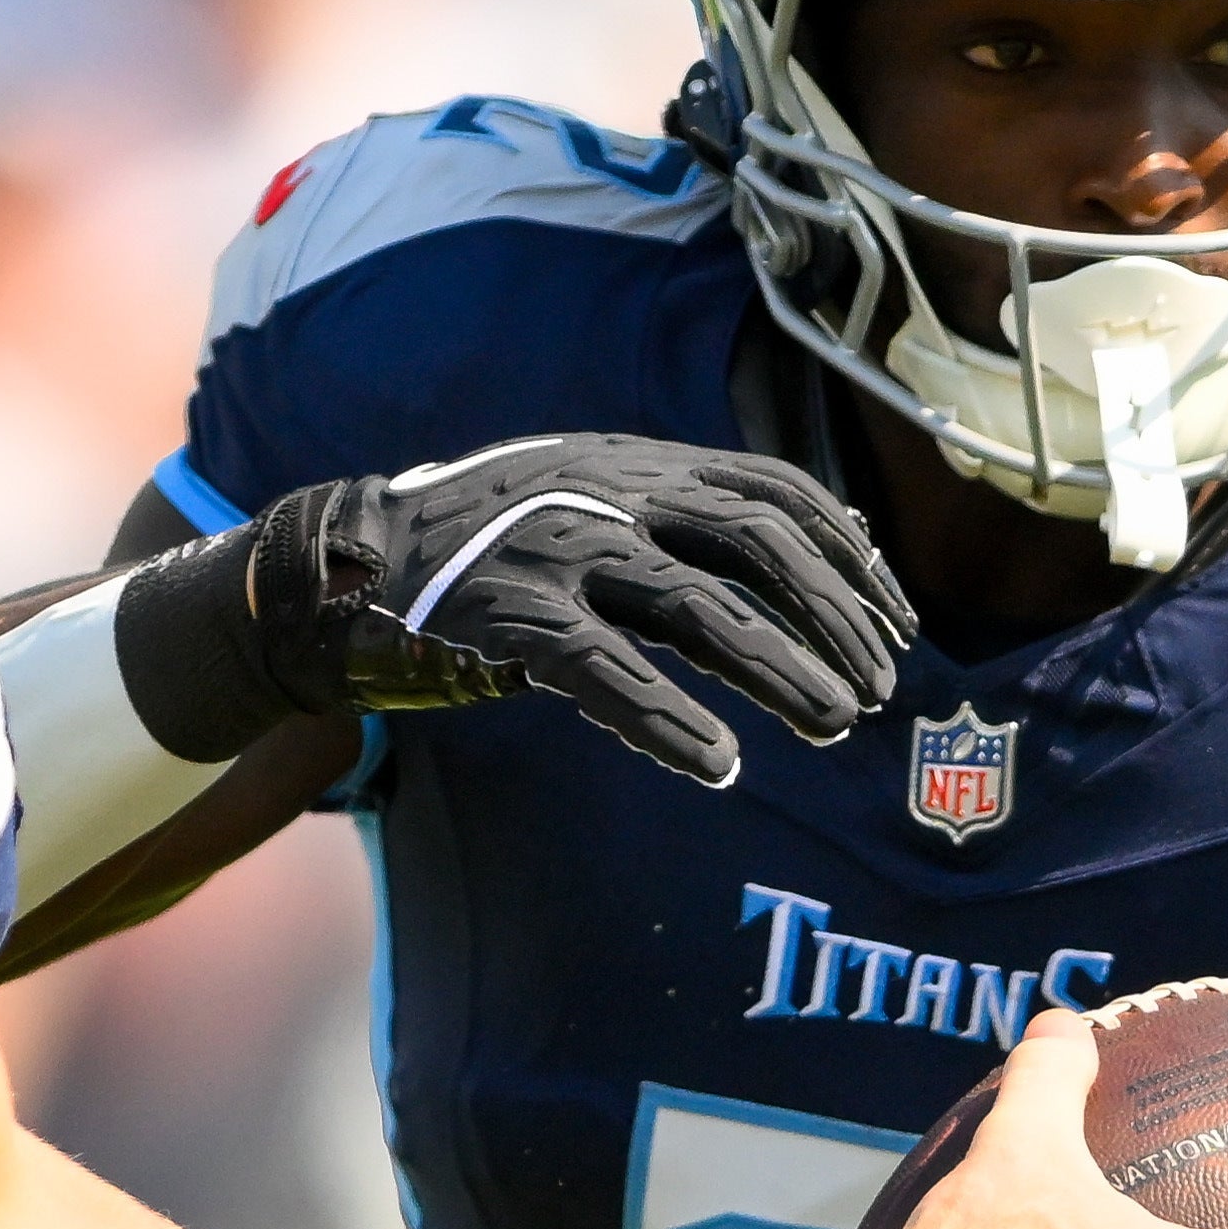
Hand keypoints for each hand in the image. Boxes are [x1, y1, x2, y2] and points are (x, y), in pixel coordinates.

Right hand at [127, 435, 916, 785]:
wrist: (334, 571)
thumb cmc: (474, 558)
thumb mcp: (583, 516)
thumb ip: (671, 539)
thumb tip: (791, 588)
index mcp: (631, 462)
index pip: (772, 489)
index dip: (848, 554)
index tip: (893, 619)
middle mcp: (604, 491)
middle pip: (757, 541)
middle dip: (835, 615)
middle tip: (879, 687)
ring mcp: (555, 551)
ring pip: (702, 610)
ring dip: (784, 671)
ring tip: (838, 726)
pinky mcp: (507, 620)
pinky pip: (611, 676)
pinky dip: (674, 723)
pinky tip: (721, 766)